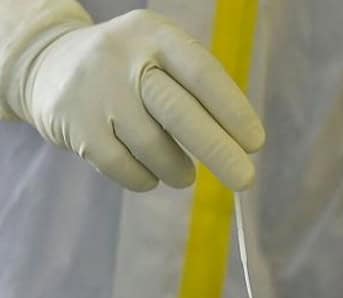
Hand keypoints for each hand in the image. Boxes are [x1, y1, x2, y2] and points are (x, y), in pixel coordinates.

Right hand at [3, 8, 263, 190]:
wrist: (50, 65)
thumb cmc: (133, 73)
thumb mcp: (164, 59)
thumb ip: (200, 92)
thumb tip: (242, 146)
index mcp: (157, 35)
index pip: (203, 73)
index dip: (233, 110)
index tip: (255, 144)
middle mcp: (124, 58)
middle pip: (179, 111)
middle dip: (218, 151)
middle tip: (245, 180)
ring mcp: (95, 91)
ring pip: (153, 147)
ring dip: (178, 171)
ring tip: (184, 174)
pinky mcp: (74, 125)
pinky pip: (124, 167)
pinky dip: (146, 179)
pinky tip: (150, 174)